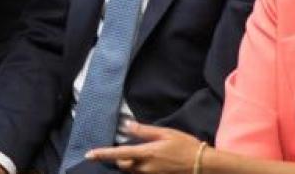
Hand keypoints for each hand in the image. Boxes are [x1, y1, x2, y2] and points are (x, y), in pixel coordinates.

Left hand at [86, 121, 202, 172]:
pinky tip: (147, 163)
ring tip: (137, 156)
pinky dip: (139, 170)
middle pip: (123, 166)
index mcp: (147, 153)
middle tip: (124, 151)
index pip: (118, 154)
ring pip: (132, 172)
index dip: (102, 154)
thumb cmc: (186, 146)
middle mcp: (146, 168)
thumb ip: (144, 131)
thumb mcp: (165, 133)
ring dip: (129, 165)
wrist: (204, 166)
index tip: (89, 155)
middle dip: (119, 160)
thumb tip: (127, 125)